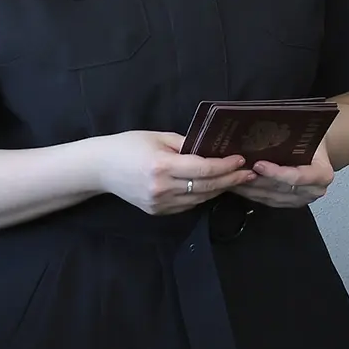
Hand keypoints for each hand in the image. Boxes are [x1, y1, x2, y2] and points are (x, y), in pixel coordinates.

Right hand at [94, 131, 252, 215]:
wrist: (99, 168)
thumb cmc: (128, 146)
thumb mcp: (159, 137)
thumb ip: (187, 144)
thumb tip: (213, 148)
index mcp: (162, 166)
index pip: (203, 168)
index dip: (226, 165)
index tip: (242, 159)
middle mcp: (161, 188)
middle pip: (206, 186)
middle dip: (231, 179)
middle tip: (250, 172)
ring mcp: (158, 203)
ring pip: (199, 198)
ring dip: (220, 189)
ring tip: (237, 179)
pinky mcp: (156, 211)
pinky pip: (187, 205)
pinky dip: (202, 196)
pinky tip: (214, 187)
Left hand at [235, 141, 334, 208]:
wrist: (317, 151)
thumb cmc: (311, 140)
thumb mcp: (307, 135)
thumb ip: (292, 137)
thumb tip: (265, 127)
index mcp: (322, 174)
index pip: (297, 177)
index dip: (276, 173)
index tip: (258, 164)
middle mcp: (314, 191)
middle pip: (280, 189)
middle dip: (256, 180)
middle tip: (237, 170)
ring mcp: (302, 200)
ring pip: (271, 198)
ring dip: (250, 188)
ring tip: (233, 177)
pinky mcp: (289, 204)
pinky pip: (267, 202)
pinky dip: (252, 194)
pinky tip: (239, 185)